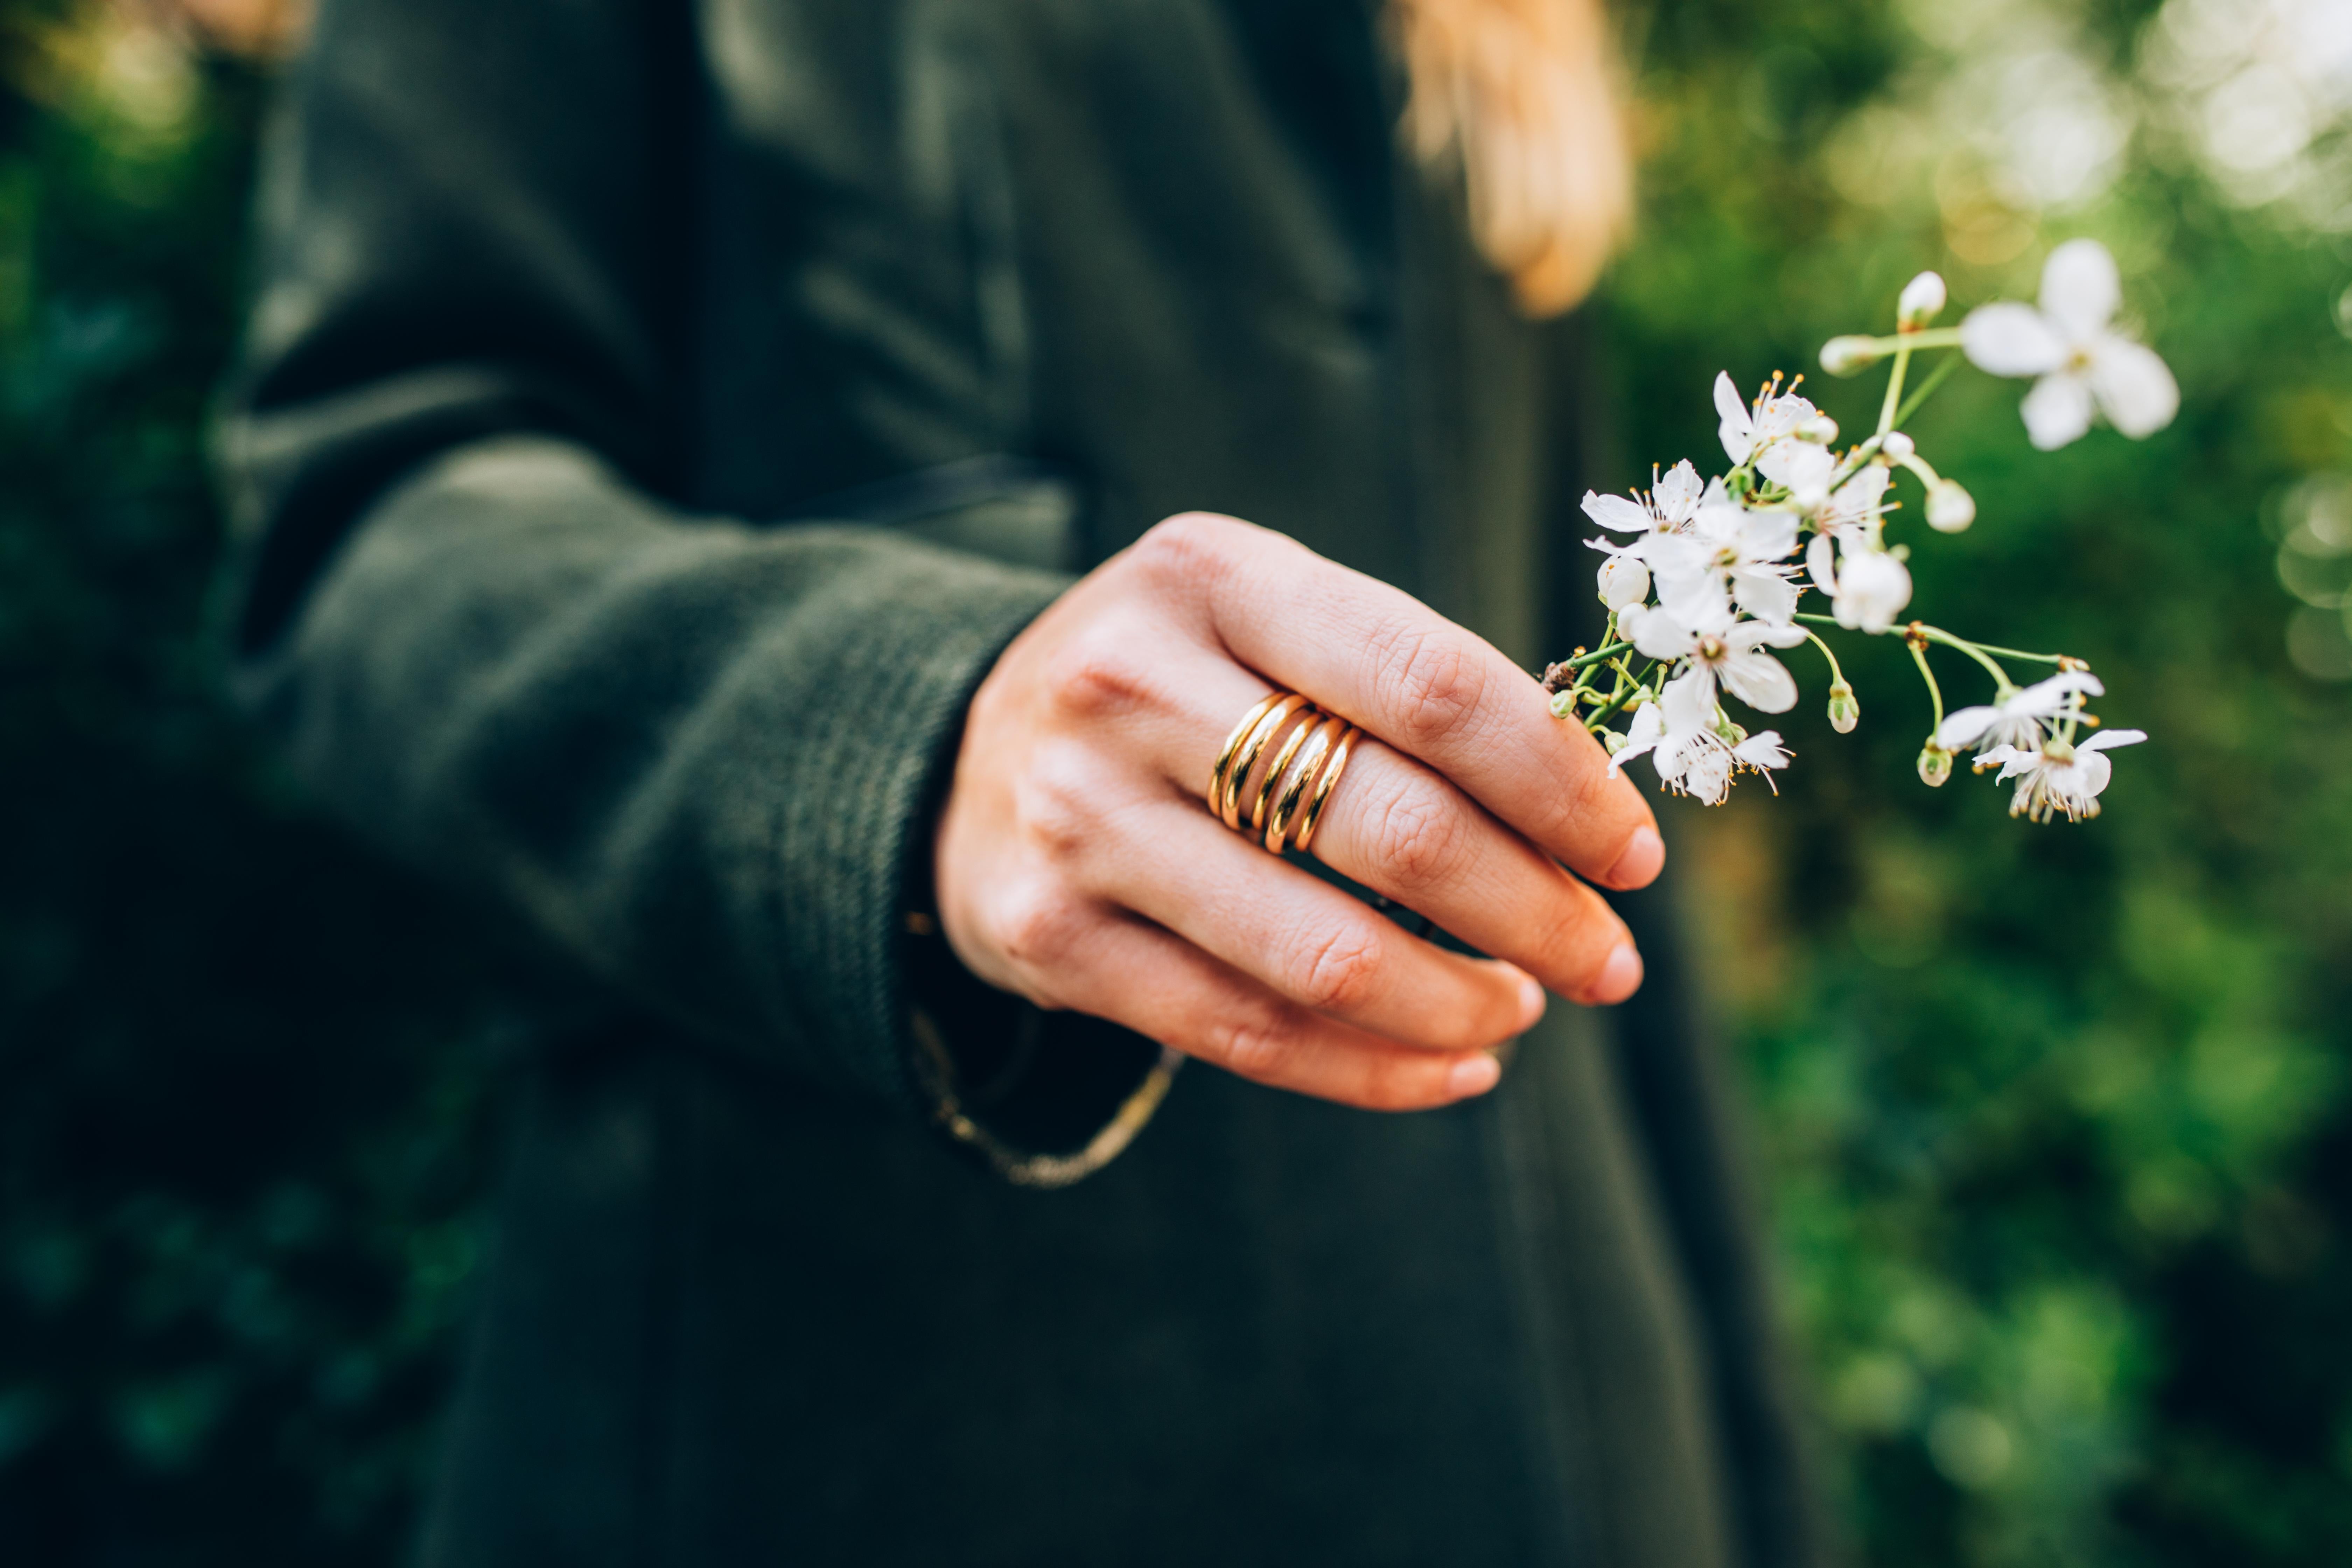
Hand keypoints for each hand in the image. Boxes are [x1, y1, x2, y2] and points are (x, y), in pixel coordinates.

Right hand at [933, 513, 1666, 1111]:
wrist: (967, 760)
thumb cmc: (1179, 688)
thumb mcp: (1267, 623)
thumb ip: (1403, 691)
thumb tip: (1593, 821)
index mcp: (1210, 574)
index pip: (1433, 685)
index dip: (1563, 784)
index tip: (1637, 856)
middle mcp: (1128, 684)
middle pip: (1394, 829)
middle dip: (1539, 913)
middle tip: (1609, 962)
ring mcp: (1077, 817)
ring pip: (1326, 957)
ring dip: (1463, 1005)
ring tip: (1523, 1011)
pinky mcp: (1049, 936)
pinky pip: (1247, 1035)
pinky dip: (1376, 1071)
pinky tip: (1450, 1068)